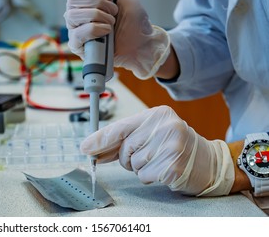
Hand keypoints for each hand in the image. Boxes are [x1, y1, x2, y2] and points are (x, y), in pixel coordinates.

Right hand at [64, 0, 169, 78]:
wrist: (141, 43)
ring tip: (111, 22)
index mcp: (85, 1)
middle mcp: (76, 14)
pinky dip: (95, 29)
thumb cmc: (133, 21)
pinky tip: (106, 32)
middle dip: (99, 3)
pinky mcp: (78, 46)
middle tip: (114, 11)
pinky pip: (78, 33)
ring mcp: (75, 30)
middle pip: (74, 0)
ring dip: (99, 16)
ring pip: (74, 15)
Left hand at [81, 105, 234, 195]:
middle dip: (128, 157)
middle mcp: (164, 127)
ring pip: (133, 164)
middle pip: (125, 148)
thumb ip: (125, 138)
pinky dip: (150, 177)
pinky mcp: (173, 166)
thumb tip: (94, 148)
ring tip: (158, 161)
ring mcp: (170, 146)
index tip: (85, 148)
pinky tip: (164, 170)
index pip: (120, 127)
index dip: (99, 139)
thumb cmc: (174, 145)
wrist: (208, 161)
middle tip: (146, 155)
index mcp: (156, 115)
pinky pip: (144, 176)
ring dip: (140, 167)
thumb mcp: (151, 133)